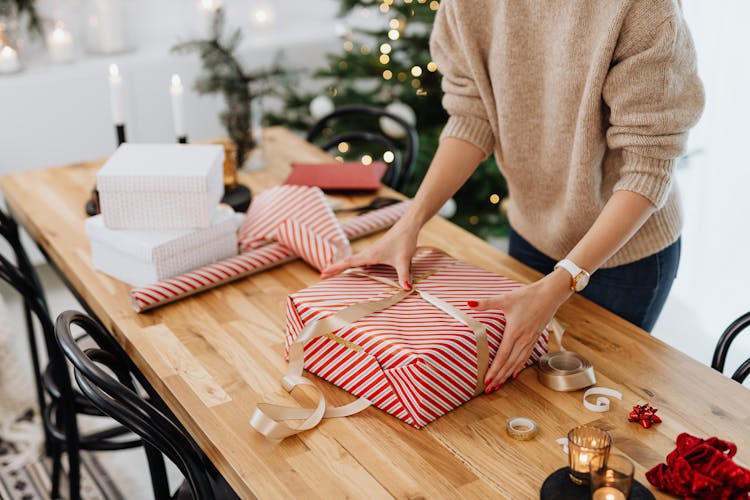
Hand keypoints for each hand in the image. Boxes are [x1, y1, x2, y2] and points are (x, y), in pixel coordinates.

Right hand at [320, 218, 419, 288]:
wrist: (408, 226)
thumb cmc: (404, 241)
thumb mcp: (404, 260)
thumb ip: (403, 276)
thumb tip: (406, 289)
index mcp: (370, 255)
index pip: (348, 263)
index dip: (335, 269)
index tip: (323, 274)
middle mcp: (368, 253)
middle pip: (348, 262)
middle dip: (335, 269)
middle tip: (323, 276)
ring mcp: (372, 252)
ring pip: (354, 261)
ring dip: (344, 267)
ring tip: (334, 274)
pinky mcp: (378, 251)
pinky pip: (362, 260)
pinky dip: (355, 265)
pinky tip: (357, 270)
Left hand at [470, 268, 572, 392]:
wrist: (550, 294)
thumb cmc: (528, 296)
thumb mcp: (505, 299)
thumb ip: (486, 303)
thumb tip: (468, 303)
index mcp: (514, 332)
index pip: (502, 356)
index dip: (494, 370)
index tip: (487, 380)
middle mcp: (523, 339)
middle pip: (509, 363)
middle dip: (499, 377)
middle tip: (489, 389)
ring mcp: (530, 340)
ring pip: (518, 362)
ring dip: (508, 375)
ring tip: (499, 385)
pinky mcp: (534, 338)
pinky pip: (526, 356)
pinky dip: (519, 366)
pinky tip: (514, 373)